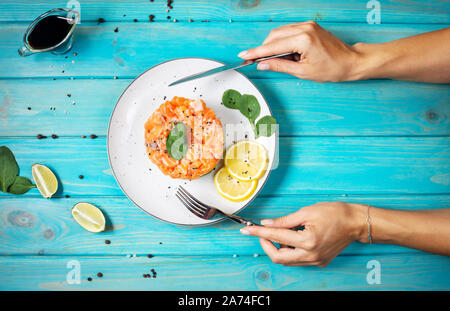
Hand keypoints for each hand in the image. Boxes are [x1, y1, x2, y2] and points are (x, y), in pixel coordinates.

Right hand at [238, 21, 361, 81]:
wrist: (350, 61)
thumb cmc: (332, 69)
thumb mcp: (303, 72)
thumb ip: (280, 66)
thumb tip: (262, 64)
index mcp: (302, 40)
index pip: (272, 46)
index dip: (256, 52)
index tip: (244, 56)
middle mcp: (304, 28)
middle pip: (274, 36)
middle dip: (263, 49)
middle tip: (255, 61)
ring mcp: (307, 25)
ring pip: (280, 32)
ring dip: (273, 45)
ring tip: (275, 60)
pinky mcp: (309, 26)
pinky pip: (289, 31)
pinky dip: (282, 41)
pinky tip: (285, 53)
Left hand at [240, 202, 366, 266]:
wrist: (355, 223)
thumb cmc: (335, 213)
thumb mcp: (307, 212)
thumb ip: (284, 221)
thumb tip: (267, 223)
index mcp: (308, 240)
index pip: (276, 236)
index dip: (259, 232)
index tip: (247, 229)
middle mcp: (311, 254)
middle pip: (278, 257)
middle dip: (266, 244)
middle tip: (261, 232)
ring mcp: (315, 260)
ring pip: (287, 261)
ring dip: (277, 248)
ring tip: (277, 234)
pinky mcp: (318, 261)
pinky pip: (297, 260)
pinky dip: (288, 251)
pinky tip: (289, 240)